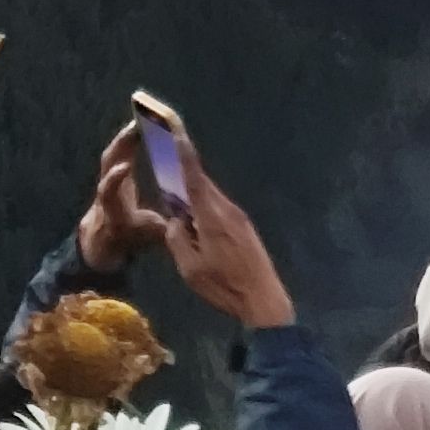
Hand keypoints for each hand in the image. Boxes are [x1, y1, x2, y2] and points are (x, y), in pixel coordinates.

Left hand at [77, 122, 171, 277]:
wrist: (104, 239)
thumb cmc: (130, 237)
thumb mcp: (150, 238)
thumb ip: (169, 229)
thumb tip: (194, 220)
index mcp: (114, 211)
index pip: (108, 193)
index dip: (114, 179)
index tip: (125, 166)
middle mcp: (106, 193)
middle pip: (106, 164)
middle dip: (121, 144)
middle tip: (139, 126)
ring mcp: (107, 179)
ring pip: (111, 154)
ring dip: (126, 136)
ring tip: (144, 119)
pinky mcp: (111, 171)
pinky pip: (118, 151)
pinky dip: (129, 138)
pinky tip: (143, 125)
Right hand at [157, 152, 290, 331]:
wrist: (263, 298)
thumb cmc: (223, 285)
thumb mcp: (190, 268)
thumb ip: (178, 240)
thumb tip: (176, 220)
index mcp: (211, 216)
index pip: (194, 178)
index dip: (184, 154)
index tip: (176, 131)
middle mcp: (226, 209)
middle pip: (202, 184)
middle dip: (184, 171)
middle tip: (166, 158)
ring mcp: (238, 217)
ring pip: (210, 197)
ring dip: (193, 193)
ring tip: (175, 195)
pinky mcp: (244, 227)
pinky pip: (218, 208)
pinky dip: (204, 207)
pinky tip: (196, 221)